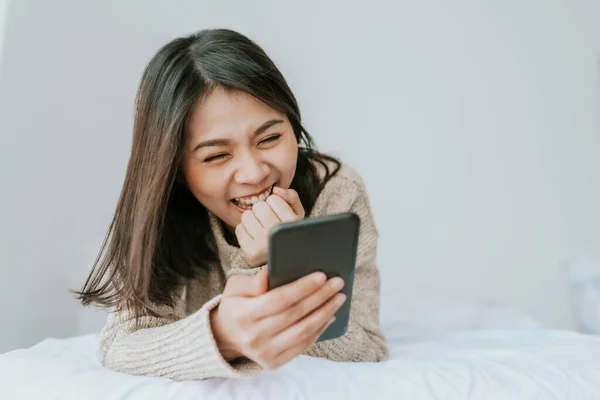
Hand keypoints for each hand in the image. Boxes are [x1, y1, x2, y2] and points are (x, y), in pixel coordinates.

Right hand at [210, 270, 345, 368]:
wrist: (227, 337)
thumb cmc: (236, 306)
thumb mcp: (234, 287)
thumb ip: (251, 282)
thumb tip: (268, 277)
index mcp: (243, 315)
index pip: (278, 299)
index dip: (302, 288)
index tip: (321, 276)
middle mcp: (254, 337)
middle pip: (295, 314)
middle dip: (320, 297)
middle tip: (337, 283)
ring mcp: (265, 352)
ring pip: (303, 331)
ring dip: (325, 313)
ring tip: (338, 298)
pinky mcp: (274, 362)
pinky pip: (303, 345)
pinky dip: (319, 330)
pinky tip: (329, 315)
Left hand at [235, 187, 304, 266]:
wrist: (282, 262)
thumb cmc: (287, 231)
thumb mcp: (296, 214)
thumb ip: (291, 196)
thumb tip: (276, 190)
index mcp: (293, 224)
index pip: (273, 199)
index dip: (274, 203)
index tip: (277, 213)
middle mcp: (279, 235)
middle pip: (259, 206)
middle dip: (261, 210)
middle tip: (267, 220)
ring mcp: (264, 246)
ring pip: (246, 216)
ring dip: (251, 220)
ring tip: (260, 229)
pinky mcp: (250, 253)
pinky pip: (239, 229)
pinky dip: (244, 231)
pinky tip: (253, 238)